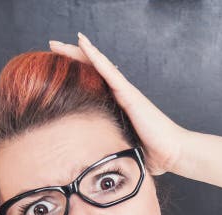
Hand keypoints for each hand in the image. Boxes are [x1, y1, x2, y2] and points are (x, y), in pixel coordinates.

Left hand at [48, 32, 188, 176]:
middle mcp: (119, 94)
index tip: (53, 68)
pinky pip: (108, 70)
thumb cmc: (150, 155)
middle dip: (69, 57)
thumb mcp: (120, 149)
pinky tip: (81, 43)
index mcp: (115, 106)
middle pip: (90, 69)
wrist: (171, 153)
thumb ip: (107, 150)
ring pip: (96, 64)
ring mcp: (124, 91)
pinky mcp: (128, 93)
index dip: (73, 73)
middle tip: (50, 46)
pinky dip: (94, 55)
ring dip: (76, 51)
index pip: (91, 83)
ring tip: (56, 42)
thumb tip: (91, 166)